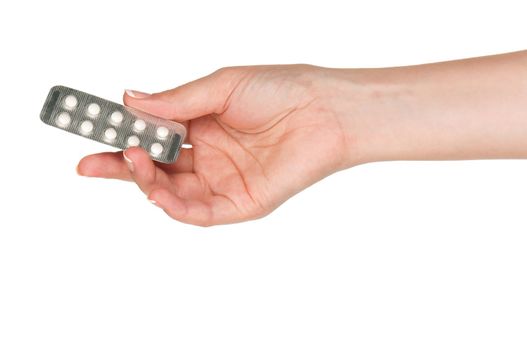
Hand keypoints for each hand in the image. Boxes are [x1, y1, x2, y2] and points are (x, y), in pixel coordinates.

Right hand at [77, 65, 356, 225]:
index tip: (91, 129)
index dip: (121, 135)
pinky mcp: (241, 203)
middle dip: (120, 166)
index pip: (152, 136)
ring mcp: (223, 181)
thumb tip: (129, 100)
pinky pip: (200, 212)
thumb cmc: (279, 90)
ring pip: (172, 192)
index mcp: (201, 126)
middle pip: (155, 168)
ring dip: (146, 181)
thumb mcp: (219, 88)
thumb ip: (176, 102)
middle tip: (89, 163)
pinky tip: (156, 191)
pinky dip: (174, 205)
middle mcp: (208, 156)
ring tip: (130, 159)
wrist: (325, 110)